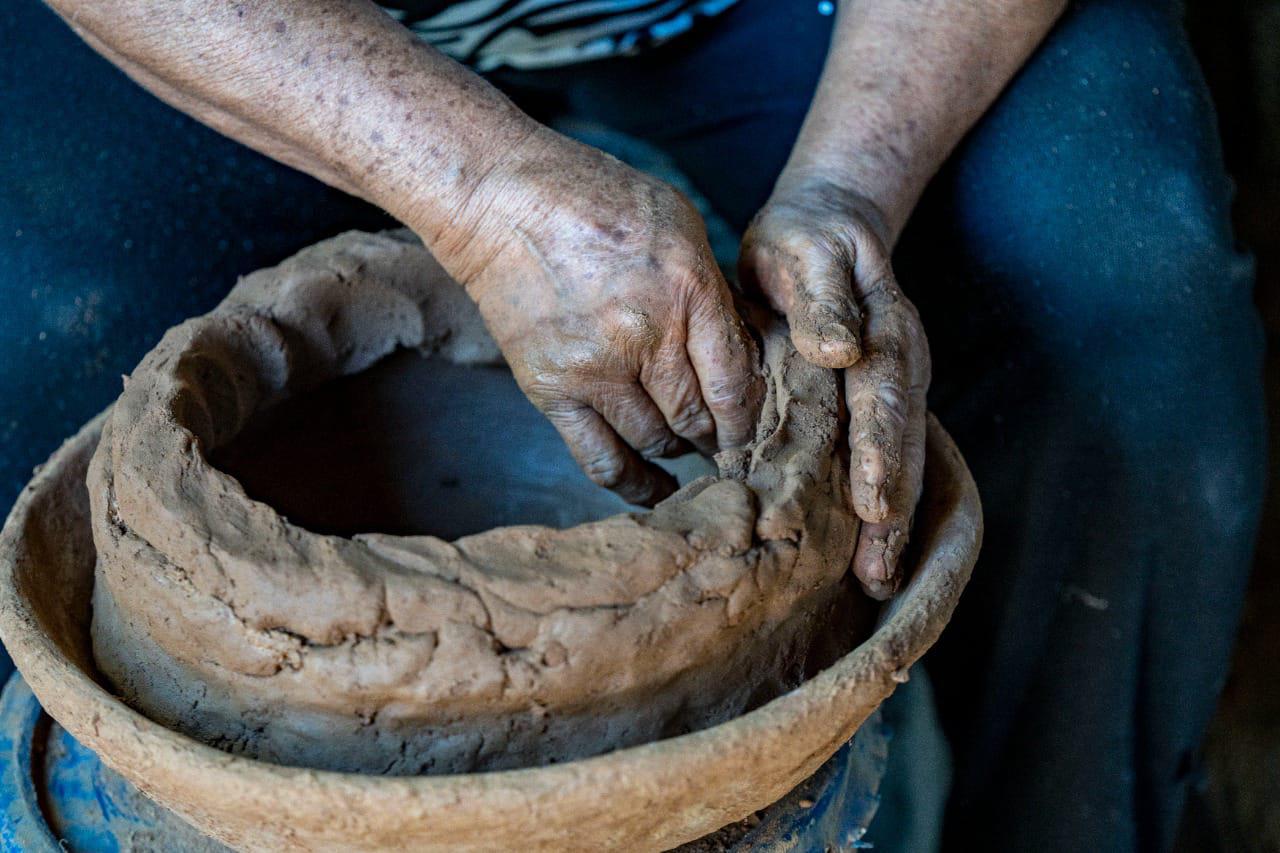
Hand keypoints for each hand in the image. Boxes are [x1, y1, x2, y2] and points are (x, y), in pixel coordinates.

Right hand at [445, 130, 763, 506]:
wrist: (500, 202)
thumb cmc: (593, 199)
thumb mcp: (677, 222)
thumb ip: (710, 289)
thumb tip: (740, 350)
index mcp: (687, 289)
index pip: (733, 378)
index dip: (748, 414)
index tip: (754, 428)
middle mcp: (646, 336)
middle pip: (697, 415)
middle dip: (719, 438)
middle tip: (729, 446)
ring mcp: (596, 369)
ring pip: (656, 440)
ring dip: (679, 451)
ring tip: (691, 452)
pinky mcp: (552, 391)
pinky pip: (601, 458)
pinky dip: (634, 484)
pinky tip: (657, 491)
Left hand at [740, 179, 929, 598]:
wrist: (825, 227)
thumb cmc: (803, 242)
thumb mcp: (804, 250)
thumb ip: (822, 298)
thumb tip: (841, 350)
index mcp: (886, 334)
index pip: (885, 401)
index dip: (880, 454)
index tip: (872, 504)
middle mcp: (900, 371)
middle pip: (902, 446)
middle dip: (893, 512)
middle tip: (878, 571)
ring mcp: (893, 393)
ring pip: (899, 462)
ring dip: (891, 522)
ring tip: (877, 579)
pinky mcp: (873, 409)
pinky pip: (880, 461)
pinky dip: (876, 508)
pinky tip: (863, 554)